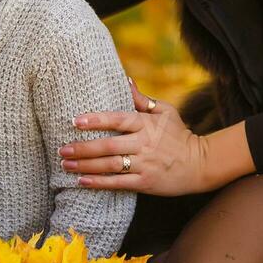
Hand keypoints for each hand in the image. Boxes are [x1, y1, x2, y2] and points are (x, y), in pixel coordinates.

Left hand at [59, 80, 211, 195]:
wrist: (201, 164)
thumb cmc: (179, 134)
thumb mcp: (165, 112)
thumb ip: (141, 100)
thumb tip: (124, 80)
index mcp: (146, 124)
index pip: (117, 119)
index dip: (95, 120)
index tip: (75, 121)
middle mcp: (144, 144)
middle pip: (108, 145)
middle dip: (82, 148)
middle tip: (61, 149)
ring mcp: (145, 164)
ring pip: (110, 165)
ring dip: (85, 166)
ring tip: (65, 164)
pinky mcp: (146, 183)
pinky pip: (118, 183)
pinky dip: (99, 183)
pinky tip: (82, 181)